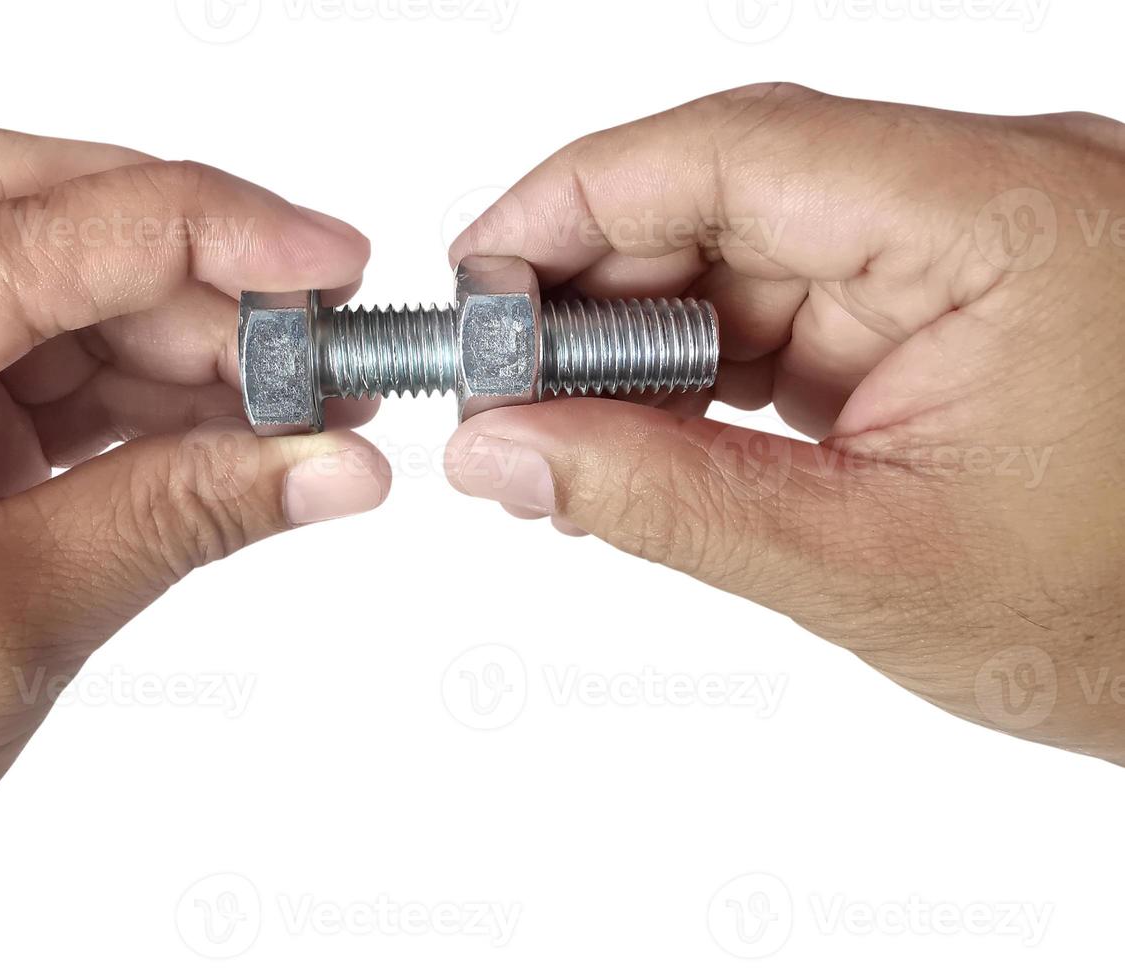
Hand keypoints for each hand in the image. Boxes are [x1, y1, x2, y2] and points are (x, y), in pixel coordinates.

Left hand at [0, 127, 390, 923]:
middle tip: (327, 333)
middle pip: (44, 219)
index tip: (330, 265)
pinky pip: (62, 360)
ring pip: (66, 285)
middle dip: (202, 274)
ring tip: (307, 399)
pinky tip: (242, 426)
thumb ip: (174, 518)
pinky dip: (160, 388)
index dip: (201, 233)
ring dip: (195, 335)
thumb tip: (330, 462)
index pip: (23, 233)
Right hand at [444, 84, 1124, 763]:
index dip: (577, 200)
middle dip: (593, 288)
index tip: (476, 276)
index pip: (741, 148)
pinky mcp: (941, 306)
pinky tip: (643, 432)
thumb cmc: (1123, 621)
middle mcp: (992, 198)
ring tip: (559, 433)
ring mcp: (967, 250)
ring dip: (639, 340)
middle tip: (497, 388)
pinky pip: (787, 305)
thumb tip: (500, 451)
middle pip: (729, 192)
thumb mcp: (861, 567)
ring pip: (745, 252)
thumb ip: (657, 501)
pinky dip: (701, 368)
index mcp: (1007, 221)